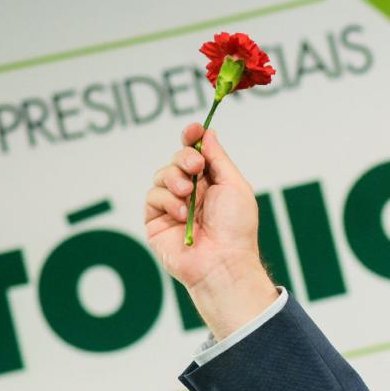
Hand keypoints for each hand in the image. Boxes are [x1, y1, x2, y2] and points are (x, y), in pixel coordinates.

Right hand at [144, 123, 277, 338]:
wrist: (223, 261)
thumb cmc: (236, 228)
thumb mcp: (234, 186)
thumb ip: (218, 158)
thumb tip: (208, 132)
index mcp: (213, 184)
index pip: (197, 153)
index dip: (193, 138)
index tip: (193, 128)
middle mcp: (192, 193)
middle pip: (178, 159)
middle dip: (185, 157)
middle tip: (195, 167)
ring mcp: (173, 206)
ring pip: (162, 174)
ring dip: (175, 179)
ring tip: (188, 194)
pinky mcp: (156, 220)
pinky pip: (152, 195)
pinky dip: (167, 200)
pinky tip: (182, 214)